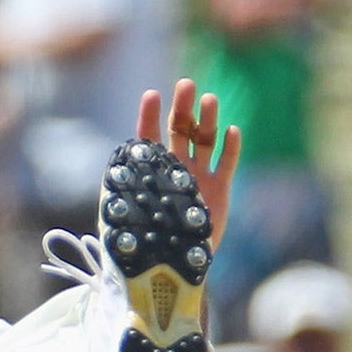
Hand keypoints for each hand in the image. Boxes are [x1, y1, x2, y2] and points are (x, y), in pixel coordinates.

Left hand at [137, 78, 241, 248]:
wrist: (171, 266)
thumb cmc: (141, 242)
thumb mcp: (121, 211)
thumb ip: (120, 183)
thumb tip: (121, 155)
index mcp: (152, 170)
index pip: (149, 136)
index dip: (149, 115)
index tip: (151, 94)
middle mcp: (176, 168)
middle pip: (181, 129)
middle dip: (183, 107)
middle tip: (186, 85)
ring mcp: (200, 177)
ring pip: (205, 140)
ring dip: (207, 119)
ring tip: (209, 99)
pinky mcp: (220, 190)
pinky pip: (227, 163)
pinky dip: (230, 147)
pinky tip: (231, 130)